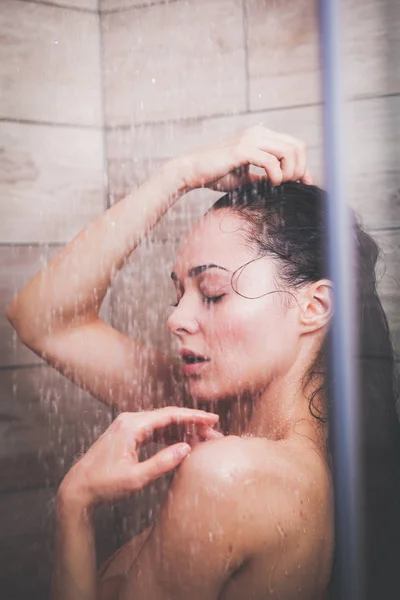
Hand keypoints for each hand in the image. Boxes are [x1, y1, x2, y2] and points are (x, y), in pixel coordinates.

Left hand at [58, 407, 221, 511]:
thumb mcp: (135, 478)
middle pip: (169, 417)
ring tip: (203, 441)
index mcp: (132, 425)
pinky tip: (183, 444)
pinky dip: (170, 436)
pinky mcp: (127, 434)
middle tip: (214, 434)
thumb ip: (162, 463)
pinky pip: (154, 431)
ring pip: (162, 423)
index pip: (170, 415)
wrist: (77, 489)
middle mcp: (130, 420)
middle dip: (193, 424)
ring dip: (183, 431)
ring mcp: (127, 426)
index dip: (194, 416)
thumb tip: (186, 449)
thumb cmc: (103, 484)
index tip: (213, 419)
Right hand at [178, 125, 312, 191]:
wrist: (191, 171)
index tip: (304, 184)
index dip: (304, 165)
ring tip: (279, 184)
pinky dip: (276, 175)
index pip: (295, 145)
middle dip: (299, 170)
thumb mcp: (246, 176)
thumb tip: (286, 184)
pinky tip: (271, 184)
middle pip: (298, 147)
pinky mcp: (242, 150)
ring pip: (289, 151)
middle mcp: (258, 133)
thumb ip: (265, 176)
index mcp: (261, 136)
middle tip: (289, 186)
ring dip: (290, 172)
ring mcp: (250, 139)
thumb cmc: (216, 175)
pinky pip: (272, 161)